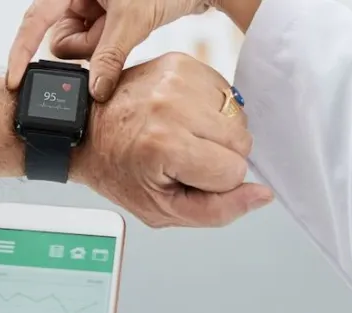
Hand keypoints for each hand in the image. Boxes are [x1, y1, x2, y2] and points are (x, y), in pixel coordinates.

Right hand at [7, 0, 211, 100]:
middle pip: (61, 40)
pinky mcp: (102, 19)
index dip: (21, 51)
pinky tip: (129, 31)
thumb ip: (109, 57)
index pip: (35, 20)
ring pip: (80, 47)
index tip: (14, 81)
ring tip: (128, 27)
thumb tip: (94, 91)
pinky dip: (111, 47)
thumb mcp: (133, 20)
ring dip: (103, 47)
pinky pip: (96, 45)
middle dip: (87, 46)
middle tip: (114, 31)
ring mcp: (87, 7)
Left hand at [74, 52, 271, 227]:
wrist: (89, 130)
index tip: (182, 174)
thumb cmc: (122, 172)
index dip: (213, 182)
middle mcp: (171, 106)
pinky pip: (226, 95)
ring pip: (237, 118)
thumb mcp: (164, 210)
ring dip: (217, 132)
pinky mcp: (182, 63)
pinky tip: (184, 116)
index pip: (233, 172)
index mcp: (164, 145)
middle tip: (182, 156)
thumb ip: (219, 210)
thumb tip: (263, 195)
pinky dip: (211, 110)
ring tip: (182, 135)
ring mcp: (177, 79)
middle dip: (218, 156)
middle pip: (242, 142)